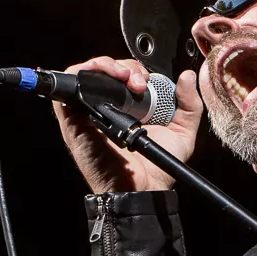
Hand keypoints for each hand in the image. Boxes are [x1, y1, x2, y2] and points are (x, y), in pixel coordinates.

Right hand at [52, 56, 203, 192]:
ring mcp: (88, 114)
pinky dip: (81, 74)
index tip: (147, 80)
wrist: (142, 189)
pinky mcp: (73, 121)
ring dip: (104, 66)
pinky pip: (66, 89)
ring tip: (123, 77)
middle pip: (105, 71)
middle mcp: (106, 109)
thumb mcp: (182, 132)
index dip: (134, 69)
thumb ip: (190, 104)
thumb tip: (187, 77)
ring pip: (85, 74)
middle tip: (138, 81)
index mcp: (127, 109)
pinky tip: (104, 78)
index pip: (123, 74)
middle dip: (124, 67)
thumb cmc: (157, 168)